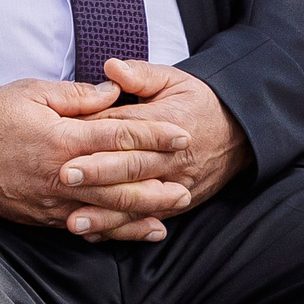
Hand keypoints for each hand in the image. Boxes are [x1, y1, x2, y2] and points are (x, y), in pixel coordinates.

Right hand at [0, 76, 195, 241]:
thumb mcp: (32, 93)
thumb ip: (76, 95)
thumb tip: (113, 92)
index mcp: (64, 138)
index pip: (120, 136)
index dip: (155, 135)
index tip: (181, 135)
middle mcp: (64, 174)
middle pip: (122, 180)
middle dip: (158, 181)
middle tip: (188, 180)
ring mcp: (55, 200)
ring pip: (109, 208)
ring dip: (144, 210)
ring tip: (172, 209)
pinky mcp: (44, 216)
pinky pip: (86, 226)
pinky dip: (114, 230)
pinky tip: (135, 230)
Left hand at [70, 58, 251, 231]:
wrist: (239, 134)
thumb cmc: (196, 103)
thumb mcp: (173, 80)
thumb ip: (140, 74)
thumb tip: (111, 68)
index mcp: (164, 122)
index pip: (126, 128)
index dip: (96, 132)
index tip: (66, 134)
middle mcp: (170, 157)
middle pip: (131, 165)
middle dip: (98, 172)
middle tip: (65, 176)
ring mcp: (174, 184)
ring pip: (138, 201)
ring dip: (106, 213)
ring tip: (75, 220)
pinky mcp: (176, 203)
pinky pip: (146, 218)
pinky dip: (120, 229)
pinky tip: (93, 235)